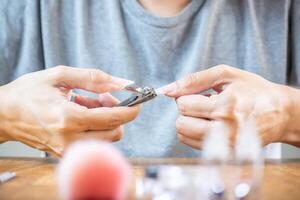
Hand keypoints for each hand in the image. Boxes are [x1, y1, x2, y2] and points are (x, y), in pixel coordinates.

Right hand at [0, 66, 140, 155]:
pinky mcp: (66, 153)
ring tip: (89, 103)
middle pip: (115, 132)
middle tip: (104, 97)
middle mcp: (70, 139)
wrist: (4, 115)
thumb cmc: (27, 93)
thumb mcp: (60, 76)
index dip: (131, 109)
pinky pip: (94, 142)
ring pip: (106, 139)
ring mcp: (68, 150)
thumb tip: (123, 82)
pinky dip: (96, 127)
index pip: (113, 118)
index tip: (139, 102)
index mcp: (68, 118)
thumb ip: (94, 79)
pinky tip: (83, 113)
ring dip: (106, 120)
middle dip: (117, 113)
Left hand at [159, 65, 299, 148]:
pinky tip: (211, 124)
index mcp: (226, 106)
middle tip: (202, 105)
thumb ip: (194, 80)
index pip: (183, 105)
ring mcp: (225, 145)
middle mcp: (225, 129)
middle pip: (181, 124)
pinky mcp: (225, 153)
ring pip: (184, 136)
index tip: (200, 95)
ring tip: (208, 115)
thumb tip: (168, 89)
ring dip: (190, 122)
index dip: (187, 97)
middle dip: (186, 111)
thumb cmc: (254, 91)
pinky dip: (196, 133)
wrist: (279, 113)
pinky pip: (194, 145)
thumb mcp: (225, 75)